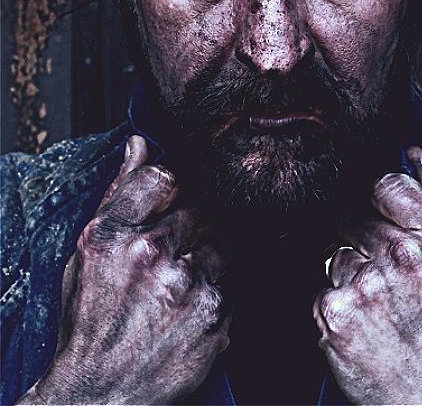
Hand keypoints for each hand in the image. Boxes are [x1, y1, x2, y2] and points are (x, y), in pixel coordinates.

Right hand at [20, 135, 228, 404]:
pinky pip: (229, 279)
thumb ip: (119, 193)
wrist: (98, 393)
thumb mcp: (88, 252)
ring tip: (176, 288)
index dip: (172, 190)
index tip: (170, 206)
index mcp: (114, 234)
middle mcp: (151, 253)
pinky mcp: (214, 311)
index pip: (165, 177)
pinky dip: (215, 290)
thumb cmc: (90, 321)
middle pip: (197, 211)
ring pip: (218, 243)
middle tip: (171, 258)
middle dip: (189, 230)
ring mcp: (186, 283)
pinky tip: (189, 307)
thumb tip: (140, 144)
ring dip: (205, 259)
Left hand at [314, 148, 421, 404]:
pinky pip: (322, 286)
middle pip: (356, 216)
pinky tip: (362, 321)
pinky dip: (336, 301)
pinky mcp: (334, 313)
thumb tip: (412, 154)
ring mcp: (365, 285)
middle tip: (383, 270)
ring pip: (337, 251)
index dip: (380, 199)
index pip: (385, 184)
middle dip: (364, 237)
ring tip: (378, 302)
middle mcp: (401, 257)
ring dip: (350, 270)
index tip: (382, 215)